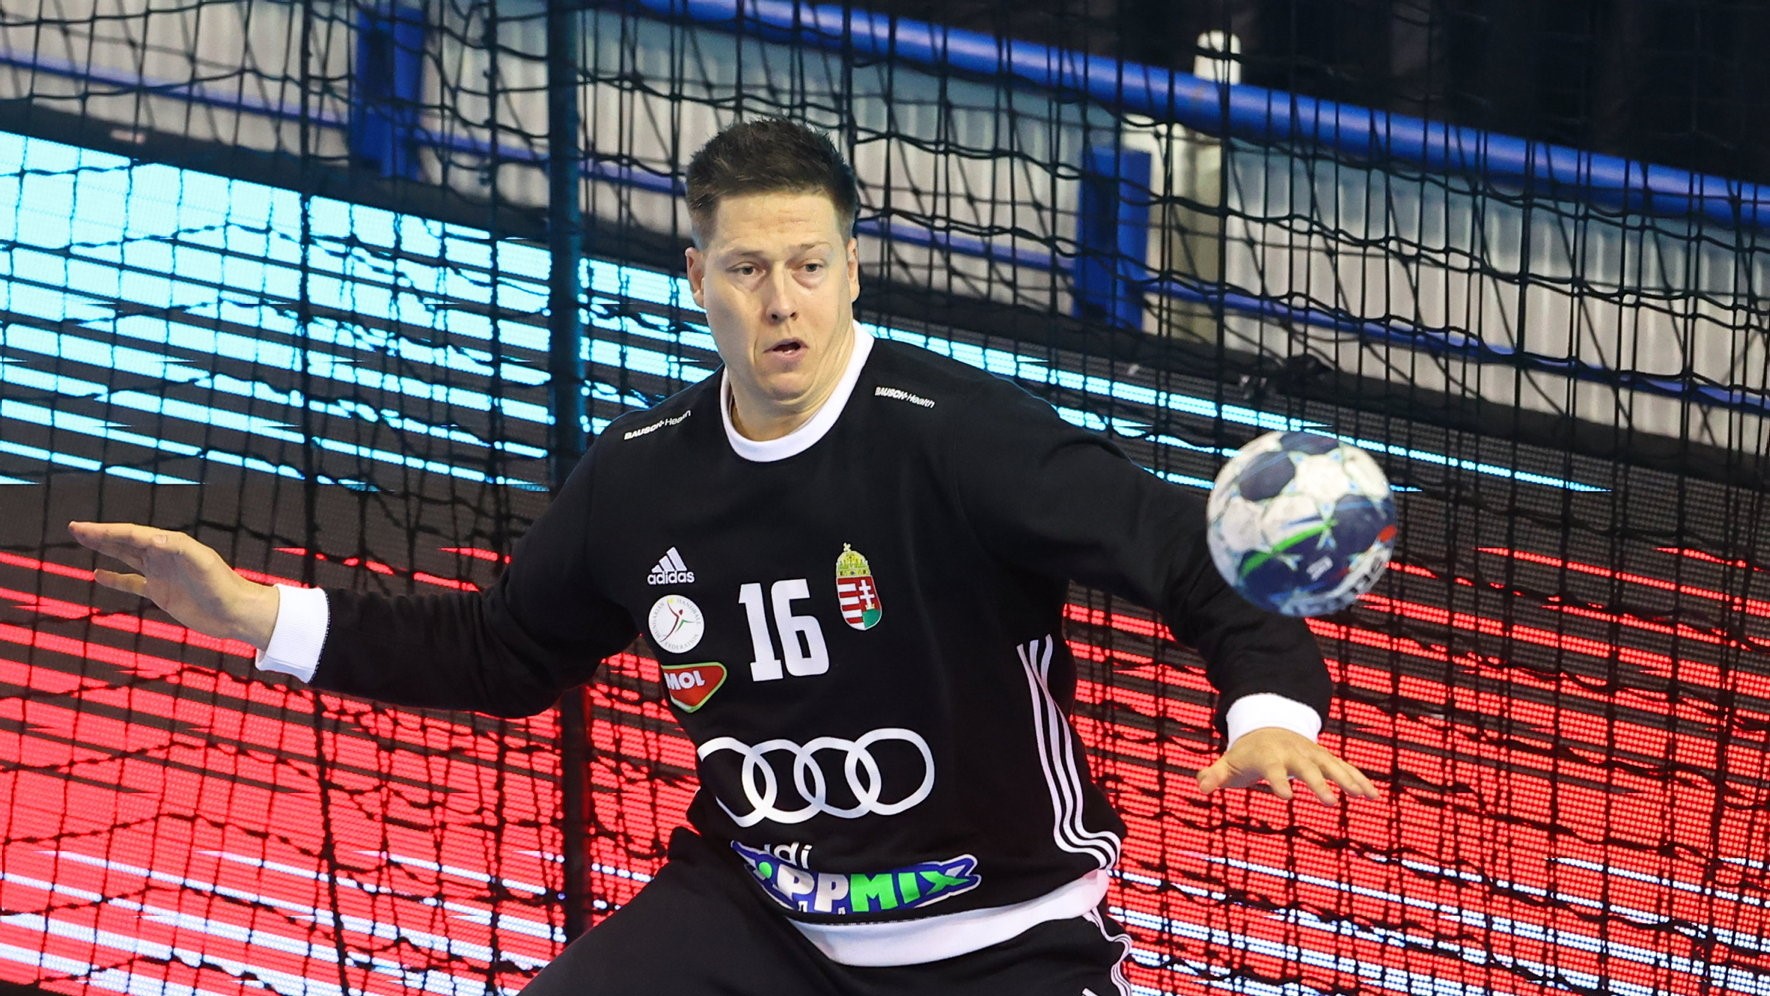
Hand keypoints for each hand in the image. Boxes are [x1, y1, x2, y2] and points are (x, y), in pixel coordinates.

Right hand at [68, 521, 280, 650]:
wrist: (236, 613)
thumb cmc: (223, 586)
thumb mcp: (203, 563)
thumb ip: (179, 548)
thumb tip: (152, 538)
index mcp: (172, 545)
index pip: (133, 534)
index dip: (106, 530)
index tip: (83, 528)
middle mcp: (164, 556)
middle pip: (126, 541)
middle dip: (100, 534)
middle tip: (75, 527)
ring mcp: (161, 574)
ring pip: (126, 557)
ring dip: (105, 549)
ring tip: (83, 540)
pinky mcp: (161, 593)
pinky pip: (132, 583)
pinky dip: (115, 579)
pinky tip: (98, 574)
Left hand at [1196, 726, 1378, 804]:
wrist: (1268, 725)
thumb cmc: (1246, 752)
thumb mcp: (1228, 762)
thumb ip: (1214, 774)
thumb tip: (1200, 785)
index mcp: (1268, 754)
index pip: (1272, 768)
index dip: (1278, 781)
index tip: (1286, 797)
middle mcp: (1293, 752)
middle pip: (1306, 767)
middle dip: (1318, 782)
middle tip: (1330, 802)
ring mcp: (1311, 753)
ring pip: (1332, 765)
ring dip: (1348, 780)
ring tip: (1365, 797)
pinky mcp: (1324, 758)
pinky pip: (1344, 768)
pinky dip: (1359, 779)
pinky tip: (1374, 796)